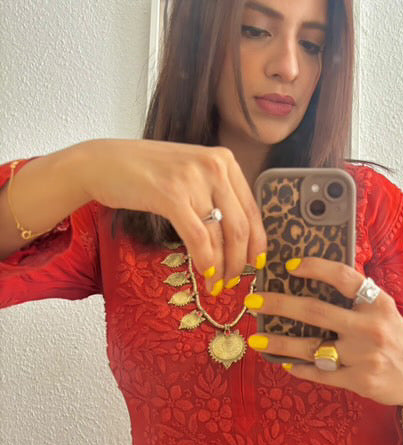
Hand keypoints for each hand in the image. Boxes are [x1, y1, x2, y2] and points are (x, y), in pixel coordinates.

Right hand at [74, 139, 266, 289]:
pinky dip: (205, 260)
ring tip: (216, 284)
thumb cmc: (147, 173)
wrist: (103, 163)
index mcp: (224, 160)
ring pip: (221, 235)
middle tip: (233, 280)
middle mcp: (214, 165)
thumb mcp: (191, 173)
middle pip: (240, 226)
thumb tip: (238, 237)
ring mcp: (193, 179)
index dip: (257, 242)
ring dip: (221, 267)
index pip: (252, 209)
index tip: (254, 264)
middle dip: (239, 261)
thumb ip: (216, 193)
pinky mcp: (171, 195)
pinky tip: (204, 274)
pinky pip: (198, 237)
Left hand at [244, 257, 402, 407]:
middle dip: (279, 305)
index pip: (344, 277)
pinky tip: (284, 362)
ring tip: (256, 339)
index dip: (316, 267)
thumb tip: (311, 282)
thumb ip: (357, 298)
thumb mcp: (384, 311)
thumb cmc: (396, 339)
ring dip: (279, 343)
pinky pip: (319, 374)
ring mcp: (364, 356)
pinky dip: (298, 367)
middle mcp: (371, 328)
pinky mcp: (359, 381)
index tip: (290, 266)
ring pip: (310, 347)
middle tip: (254, 301)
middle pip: (315, 312)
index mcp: (378, 303)